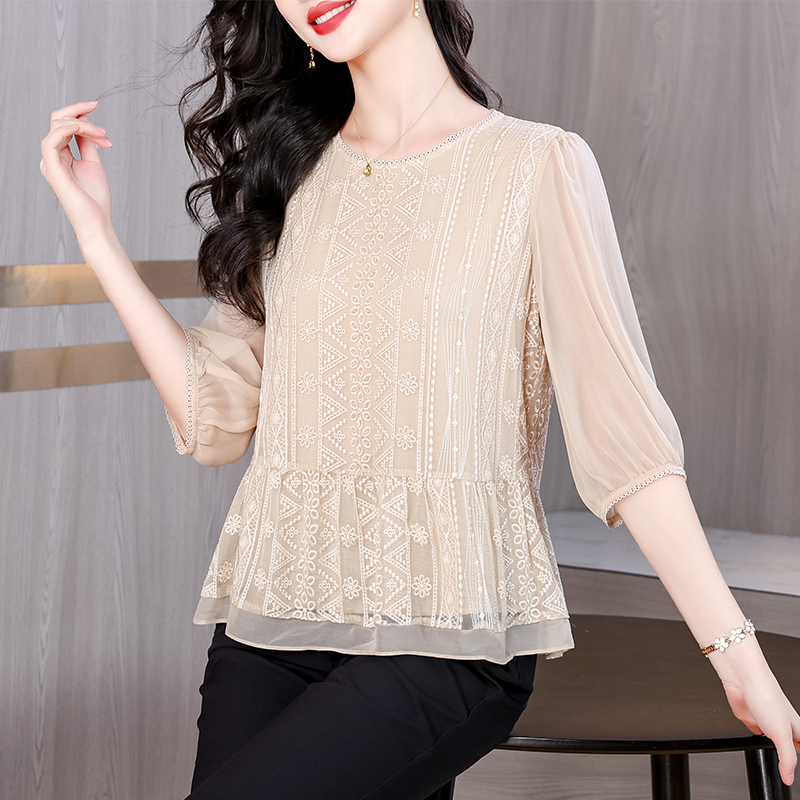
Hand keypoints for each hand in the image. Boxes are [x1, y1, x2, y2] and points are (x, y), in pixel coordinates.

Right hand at [39, 100, 114, 242]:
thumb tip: (86, 122)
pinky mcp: (52, 169)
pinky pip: (50, 141)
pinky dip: (65, 129)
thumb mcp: (94, 163)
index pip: (64, 123)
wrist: (97, 222)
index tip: (96, 106)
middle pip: (58, 120)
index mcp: (61, 154)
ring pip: (57, 126)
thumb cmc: (95, 198)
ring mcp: (51, 162)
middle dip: (80, 114)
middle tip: (103, 127)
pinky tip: (81, 128)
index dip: (80, 112)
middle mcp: (53, 156)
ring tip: (102, 135)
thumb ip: (88, 143)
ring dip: (82, 124)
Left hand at [711, 642, 799, 785]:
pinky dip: (754, 741)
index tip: (797, 771)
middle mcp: (782, 724)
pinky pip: (754, 734)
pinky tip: (756, 745)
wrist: (742, 679)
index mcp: (796, 727)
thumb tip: (789, 777)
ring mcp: (765, 721)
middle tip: (788, 770)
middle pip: (789, 746)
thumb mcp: (782, 734)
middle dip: (788, 757)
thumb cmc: (766, 695)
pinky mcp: (750, 718)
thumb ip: (787, 758)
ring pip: (772, 741)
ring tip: (773, 761)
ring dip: (771, 749)